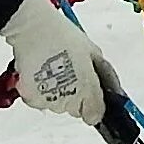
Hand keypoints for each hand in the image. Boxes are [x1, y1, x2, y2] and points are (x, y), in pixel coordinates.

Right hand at [0, 0, 118, 123]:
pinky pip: (39, 101)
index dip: (93, 105)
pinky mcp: (30, 98)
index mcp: (88, 88)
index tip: (89, 95)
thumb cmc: (61, 34)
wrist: (31, 27)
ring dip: (56, 93)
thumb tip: (113, 90)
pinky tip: (39, 72)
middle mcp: (69, 99)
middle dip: (74, 95)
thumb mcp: (93, 51)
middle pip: (75, 110)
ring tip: (52, 68)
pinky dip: (39, 91)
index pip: (94, 116)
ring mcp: (49, 100)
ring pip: (56, 105)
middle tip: (68, 72)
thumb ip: (105, 75)